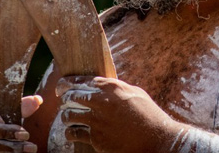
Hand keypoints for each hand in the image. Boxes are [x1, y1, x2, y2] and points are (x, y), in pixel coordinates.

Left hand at [56, 77, 178, 152]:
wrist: (157, 138)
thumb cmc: (149, 114)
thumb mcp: (135, 93)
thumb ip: (117, 88)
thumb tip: (103, 86)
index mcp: (112, 87)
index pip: (82, 80)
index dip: (67, 83)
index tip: (61, 86)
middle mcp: (102, 102)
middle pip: (72, 96)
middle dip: (64, 99)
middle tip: (63, 102)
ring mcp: (98, 121)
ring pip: (69, 115)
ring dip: (66, 116)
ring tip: (67, 118)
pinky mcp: (97, 138)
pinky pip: (74, 133)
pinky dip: (70, 133)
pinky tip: (72, 133)